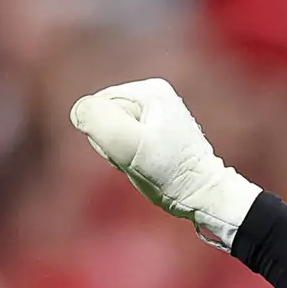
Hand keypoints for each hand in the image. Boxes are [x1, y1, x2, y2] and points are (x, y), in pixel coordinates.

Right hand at [66, 79, 259, 248]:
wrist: (206, 197)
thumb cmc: (171, 174)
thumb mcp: (129, 146)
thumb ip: (98, 121)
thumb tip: (80, 111)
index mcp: (150, 90)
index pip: (100, 105)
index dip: (105, 134)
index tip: (132, 152)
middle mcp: (157, 95)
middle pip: (108, 116)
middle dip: (115, 143)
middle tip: (140, 161)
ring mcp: (160, 113)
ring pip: (116, 131)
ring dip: (124, 153)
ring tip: (148, 165)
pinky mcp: (161, 132)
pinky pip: (129, 142)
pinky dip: (134, 158)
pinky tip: (152, 166)